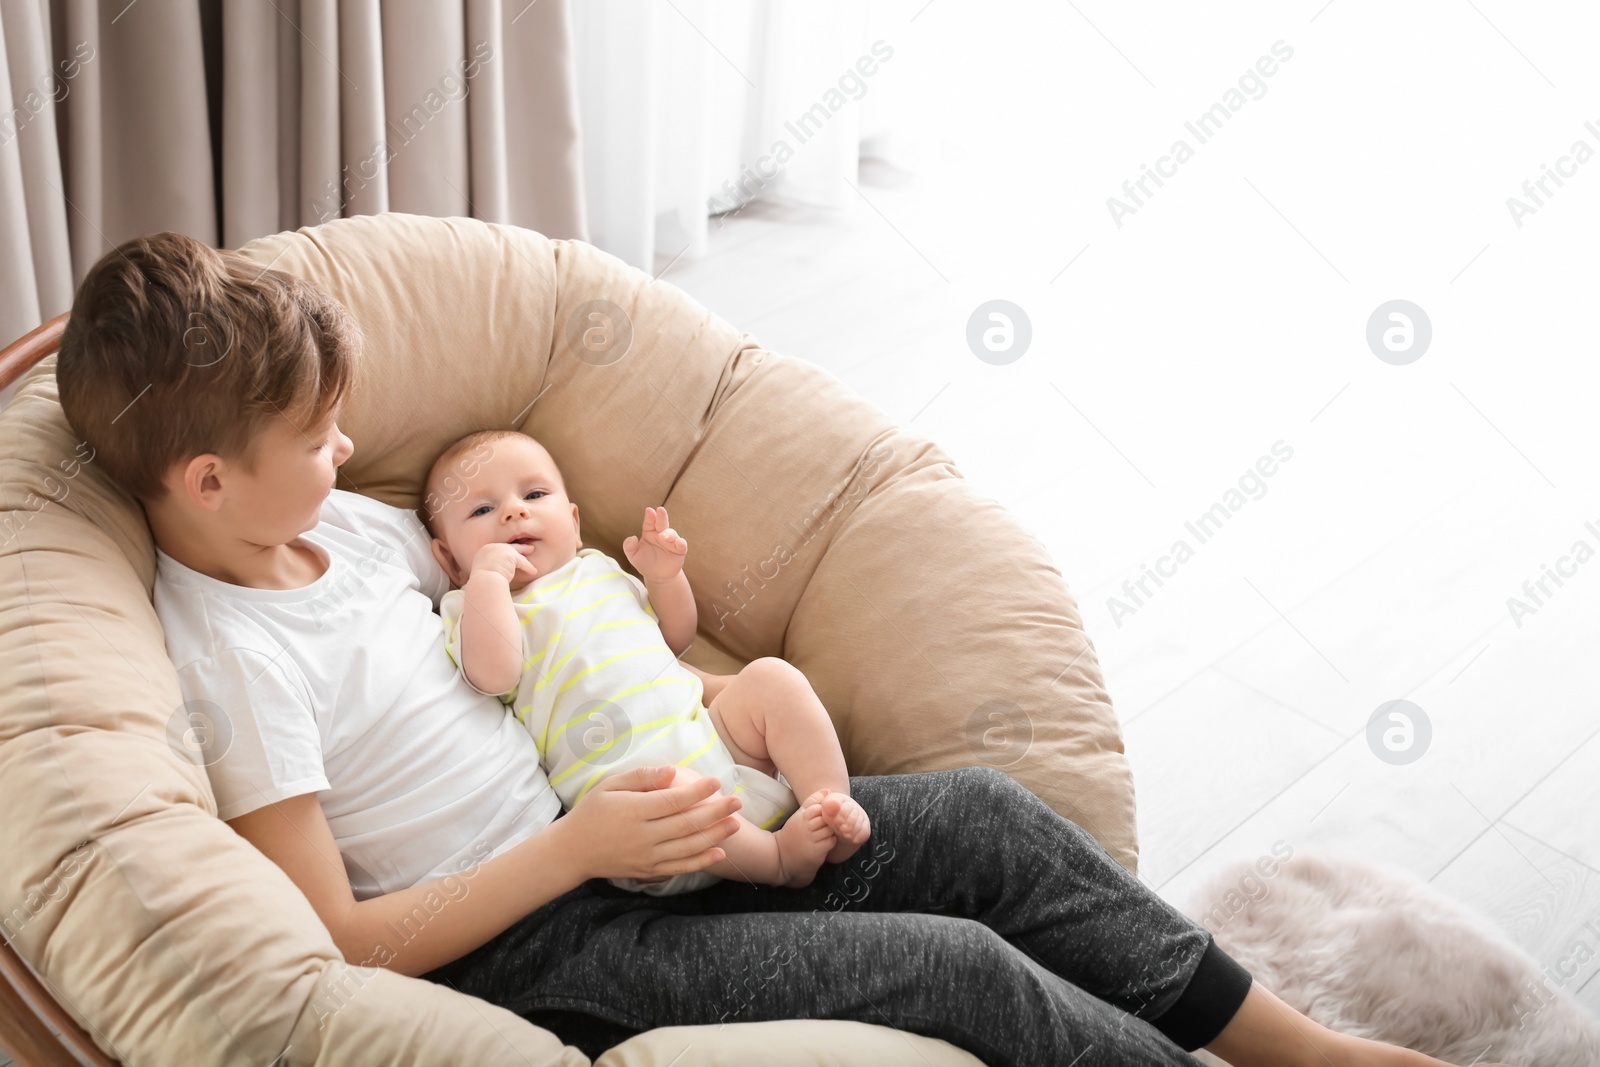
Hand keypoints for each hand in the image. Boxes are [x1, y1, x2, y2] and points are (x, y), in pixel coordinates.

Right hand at [469, 541, 537, 585]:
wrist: (484, 582)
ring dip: (525, 551)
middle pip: (507, 546)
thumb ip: (489, 569)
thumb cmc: (483, 582)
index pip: (497, 550)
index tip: (510, 553)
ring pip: (516, 551)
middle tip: (526, 547)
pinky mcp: (510, 556)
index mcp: (483, 552)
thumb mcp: (483, 572)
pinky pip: (522, 562)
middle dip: (517, 547)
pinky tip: (533, 571)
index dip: (505, 551)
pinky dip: (528, 567)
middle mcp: (491, 548)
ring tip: (531, 550)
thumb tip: (493, 573)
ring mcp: (501, 550)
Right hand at [558, 766, 740, 881]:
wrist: (573, 851)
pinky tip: (720, 852)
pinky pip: (680, 867)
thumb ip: (641, 777)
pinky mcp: (648, 871)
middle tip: (738, 801)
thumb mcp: (610, 786)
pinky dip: (701, 862)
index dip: (696, 792)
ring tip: (736, 824)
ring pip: (688, 848)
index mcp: (632, 811)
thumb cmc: (593, 811)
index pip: (672, 801)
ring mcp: (646, 857)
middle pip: (685, 825)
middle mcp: (642, 837)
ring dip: (715, 836)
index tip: (716, 781)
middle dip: (715, 812)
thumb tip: (672, 770)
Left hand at [622, 506, 686, 583]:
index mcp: (649, 532)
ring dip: (669, 533)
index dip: (649, 516)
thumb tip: (632, 538)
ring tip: (662, 536)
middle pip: (662, 523)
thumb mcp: (633, 555)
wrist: (657, 577)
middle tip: (660, 510)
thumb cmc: (644, 562)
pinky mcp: (679, 550)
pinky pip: (682, 544)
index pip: (649, 522)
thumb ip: (629, 546)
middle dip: (661, 516)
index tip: (649, 510)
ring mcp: (671, 542)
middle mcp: (661, 534)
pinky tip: (678, 542)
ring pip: (672, 533)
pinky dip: (681, 543)